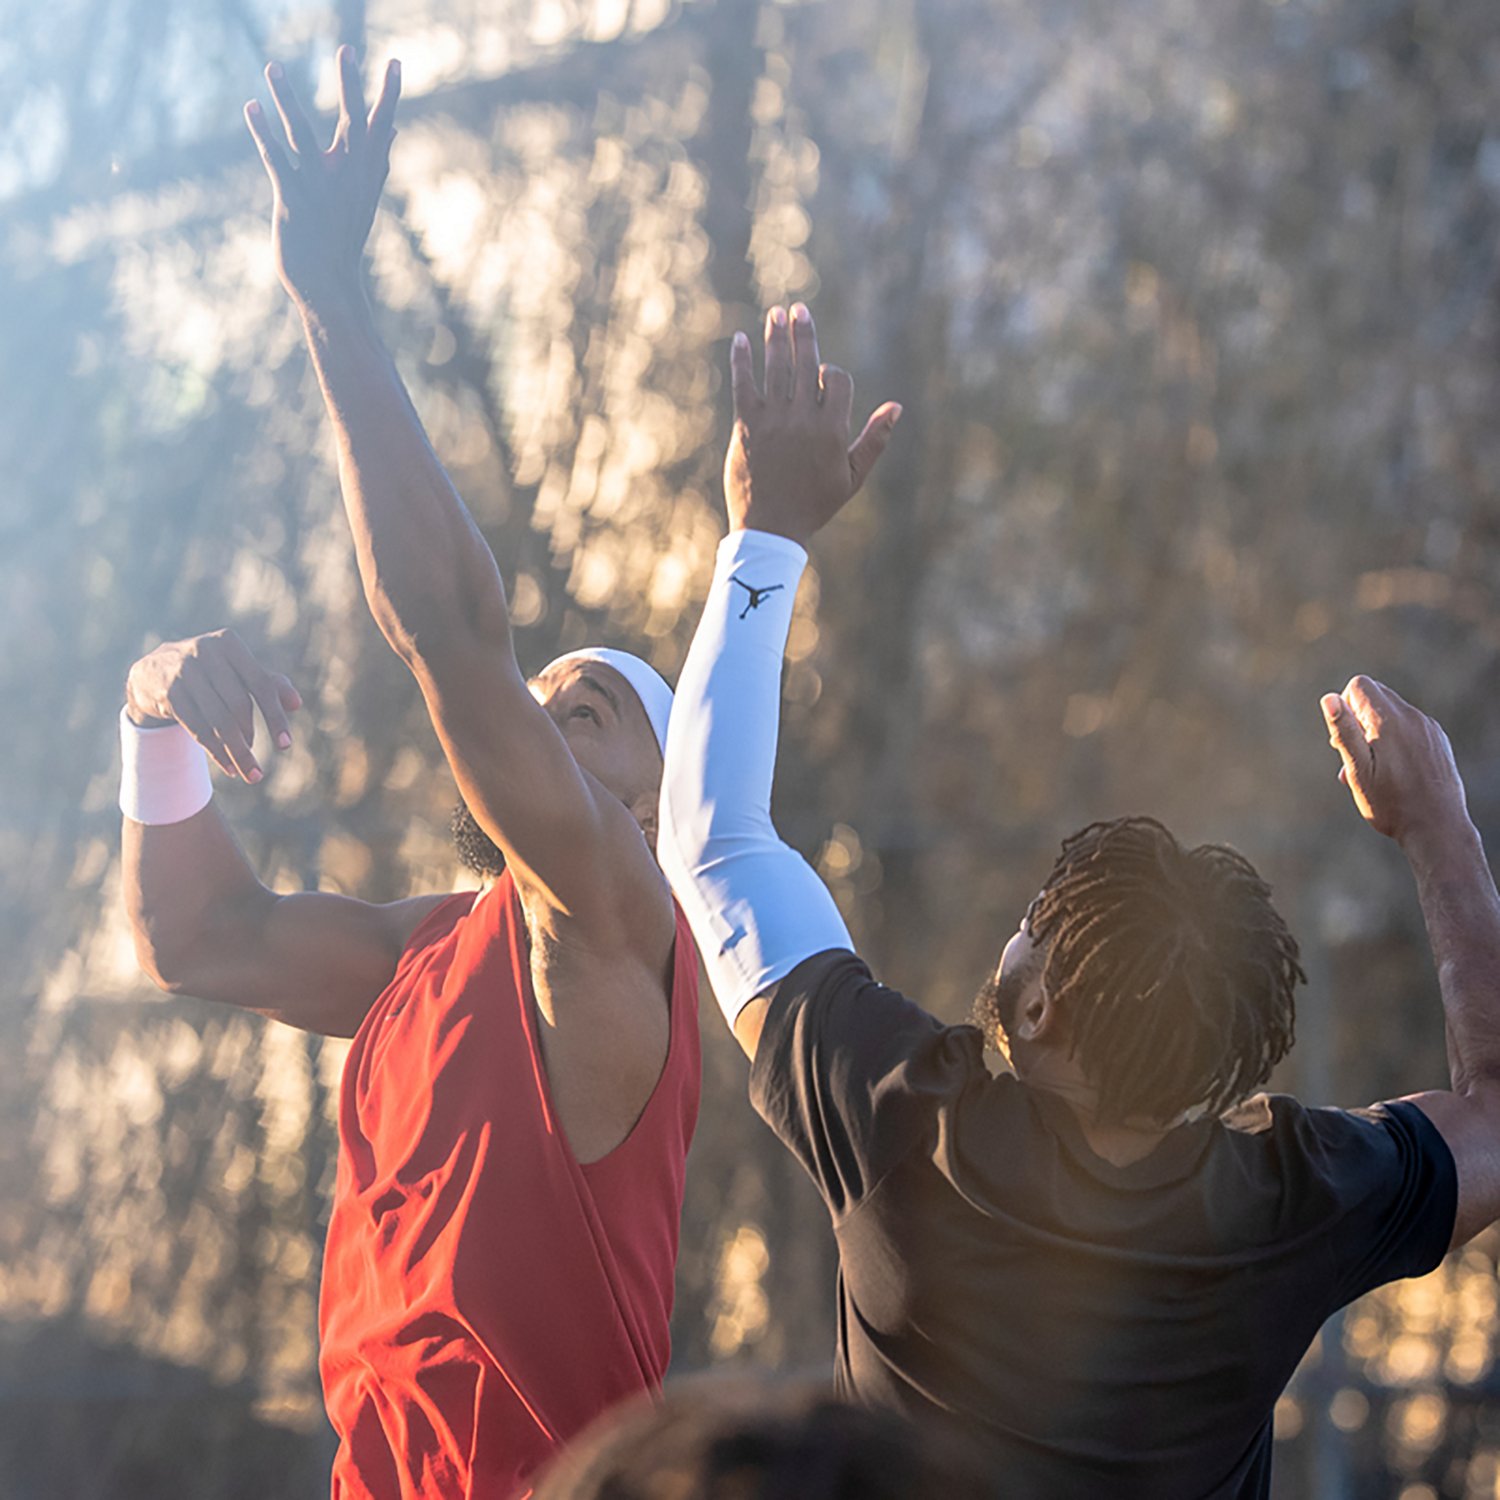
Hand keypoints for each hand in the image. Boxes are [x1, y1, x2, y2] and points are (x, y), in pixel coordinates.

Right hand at [126, 629, 301, 783]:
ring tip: (249, 773)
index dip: (275, 716)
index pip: (260, 684)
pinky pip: (197, 728)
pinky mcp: (168, 692)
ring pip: (217, 720)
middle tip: (261, 768)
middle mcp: (205, 651)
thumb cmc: (209, 669)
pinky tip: (229, 767)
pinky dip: (216, 751)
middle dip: (251, 740)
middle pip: (238, 705)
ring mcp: (183, 671)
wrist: (153, 670)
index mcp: (229, 643)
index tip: (286, 745)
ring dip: (236, 752)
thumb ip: (269, 683)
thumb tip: (296, 703)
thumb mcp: (237, 669)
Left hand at [243, 47, 400, 313]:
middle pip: (349, 125)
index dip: (388, 95)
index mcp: (362, 174)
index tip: (396, 62)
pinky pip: (277, 161)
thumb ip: (376, 159)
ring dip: (287, 101)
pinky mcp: (292, 201)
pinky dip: (264, 134)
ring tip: (273, 67)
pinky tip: (252, 107)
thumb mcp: (364, 198)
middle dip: (348, 87)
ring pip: (303, 137)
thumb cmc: (343, 239)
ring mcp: (318, 189)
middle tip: (346, 49)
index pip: (379, 127)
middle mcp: (344, 178)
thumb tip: (391, 128)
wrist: (329, 285)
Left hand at [724, 303, 900, 544]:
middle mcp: (803, 419)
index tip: (825, 377)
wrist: (771, 528)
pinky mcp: (745, 426)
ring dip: (775, 337)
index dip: (833, 374)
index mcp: (832, 430)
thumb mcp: (852, 477)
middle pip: (807, 363)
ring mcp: (773, 421)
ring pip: (776, 368)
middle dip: (803, 333)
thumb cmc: (815, 505)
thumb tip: (896, 407)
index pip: (837, 380)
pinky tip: (740, 339)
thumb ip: (874, 440)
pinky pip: (743, 385)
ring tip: (776, 313)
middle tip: (798, 309)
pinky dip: (741, 360)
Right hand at [1321, 676, 1469, 844]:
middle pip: (1377, 694)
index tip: (1344, 738)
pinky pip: (1410, 726)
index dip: (1344, 706)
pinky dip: (1396, 738)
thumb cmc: (1391, 803)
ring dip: (1376, 730)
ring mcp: (1428, 728)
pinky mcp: (1438, 740)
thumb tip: (1330, 698)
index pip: (1360, 685)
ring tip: (1375, 767)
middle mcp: (1412, 718)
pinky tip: (1396, 770)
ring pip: (1393, 712)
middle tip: (1356, 754)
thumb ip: (1344, 731)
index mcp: (1388, 722)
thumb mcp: (1358, 770)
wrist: (1437, 827)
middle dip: (1359, 716)